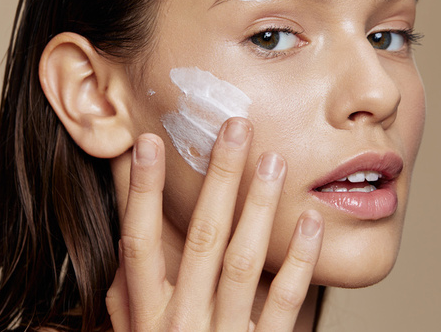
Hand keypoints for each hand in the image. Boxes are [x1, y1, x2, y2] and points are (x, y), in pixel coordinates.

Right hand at [106, 118, 323, 330]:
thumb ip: (132, 299)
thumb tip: (128, 243)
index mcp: (147, 319)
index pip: (136, 244)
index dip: (138, 194)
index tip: (145, 143)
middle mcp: (181, 323)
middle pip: (198, 238)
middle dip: (216, 180)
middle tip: (235, 127)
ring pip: (241, 260)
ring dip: (258, 206)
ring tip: (274, 159)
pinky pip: (284, 302)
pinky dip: (300, 260)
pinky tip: (312, 221)